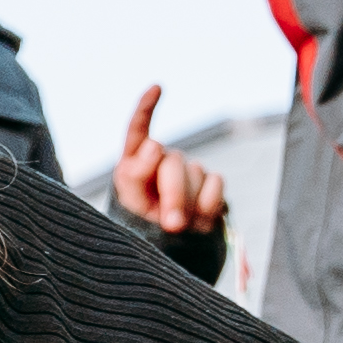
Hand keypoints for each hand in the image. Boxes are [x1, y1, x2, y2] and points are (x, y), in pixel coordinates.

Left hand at [108, 81, 231, 239]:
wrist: (172, 254)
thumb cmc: (142, 230)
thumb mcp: (128, 208)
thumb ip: (133, 177)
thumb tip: (153, 144)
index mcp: (134, 163)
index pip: (138, 130)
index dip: (146, 108)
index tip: (156, 88)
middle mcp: (162, 161)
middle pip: (171, 160)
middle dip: (172, 193)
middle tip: (170, 224)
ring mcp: (188, 170)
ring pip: (194, 172)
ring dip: (187, 203)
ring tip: (178, 226)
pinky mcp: (210, 182)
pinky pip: (215, 184)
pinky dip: (207, 205)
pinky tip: (199, 219)